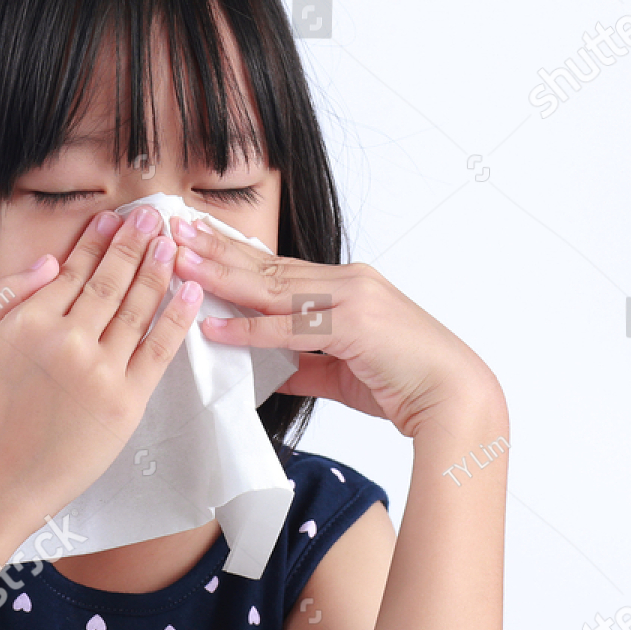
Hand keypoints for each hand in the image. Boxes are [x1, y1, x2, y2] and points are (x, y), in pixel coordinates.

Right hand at [0, 207, 201, 530]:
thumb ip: (6, 298)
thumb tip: (50, 262)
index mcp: (29, 323)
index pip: (72, 271)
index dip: (97, 242)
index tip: (114, 219)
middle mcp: (67, 340)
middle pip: (110, 281)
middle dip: (135, 242)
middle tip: (154, 215)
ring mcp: (100, 372)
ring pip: (136, 308)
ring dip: (158, 269)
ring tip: (173, 242)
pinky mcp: (125, 403)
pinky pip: (158, 350)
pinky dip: (176, 317)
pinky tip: (189, 291)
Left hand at [168, 216, 503, 438]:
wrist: (456, 398)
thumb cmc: (408, 384)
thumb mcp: (345, 372)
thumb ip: (305, 365)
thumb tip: (267, 370)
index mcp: (348, 287)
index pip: (280, 267)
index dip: (236, 254)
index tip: (198, 241)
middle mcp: (348, 283)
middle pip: (269, 265)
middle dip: (217, 249)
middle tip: (174, 230)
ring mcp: (351, 299)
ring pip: (273, 286)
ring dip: (222, 275)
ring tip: (181, 262)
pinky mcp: (353, 326)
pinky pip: (289, 327)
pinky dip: (249, 327)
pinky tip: (214, 324)